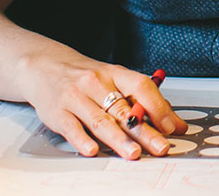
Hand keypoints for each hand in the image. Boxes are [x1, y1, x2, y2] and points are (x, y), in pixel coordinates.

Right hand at [14, 50, 182, 158]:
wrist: (45, 66)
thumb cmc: (86, 77)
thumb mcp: (114, 79)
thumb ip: (142, 99)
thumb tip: (173, 122)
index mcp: (115, 74)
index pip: (141, 87)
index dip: (159, 108)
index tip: (172, 127)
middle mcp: (96, 84)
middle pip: (124, 110)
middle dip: (145, 131)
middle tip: (160, 147)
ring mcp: (76, 97)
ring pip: (101, 121)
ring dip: (118, 139)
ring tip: (133, 152)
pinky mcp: (58, 112)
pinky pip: (72, 128)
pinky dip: (82, 140)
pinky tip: (92, 150)